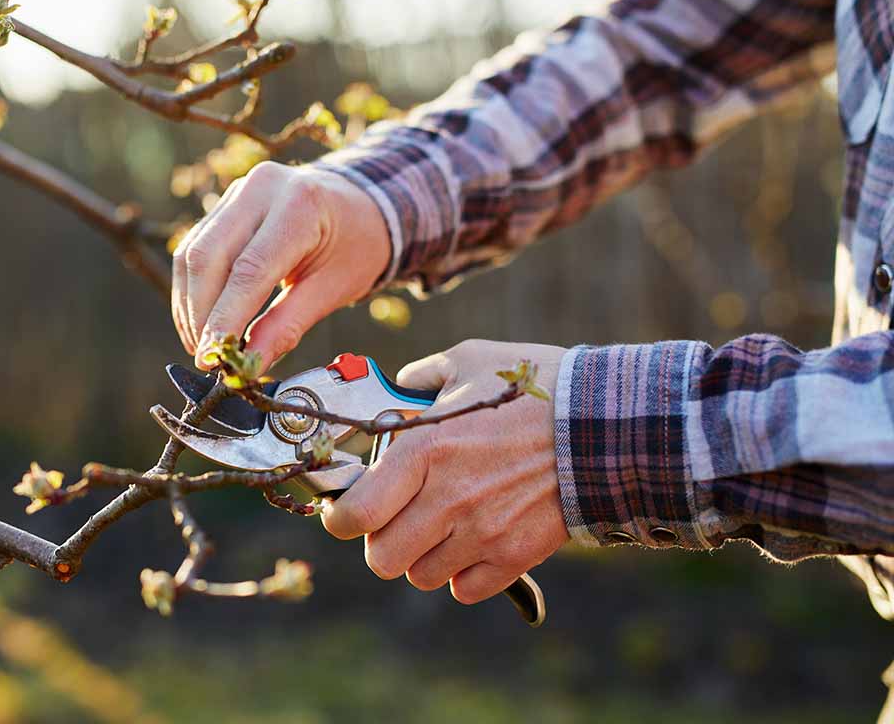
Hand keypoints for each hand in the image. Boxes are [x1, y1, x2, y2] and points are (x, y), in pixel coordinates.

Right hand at [171, 161, 389, 369]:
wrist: (361, 206)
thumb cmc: (355, 246)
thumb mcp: (333, 289)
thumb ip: (288, 326)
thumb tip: (249, 365)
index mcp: (301, 205)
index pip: (249, 269)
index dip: (225, 317)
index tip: (212, 356)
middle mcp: (263, 188)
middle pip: (209, 256)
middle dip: (201, 314)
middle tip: (205, 356)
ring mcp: (240, 191)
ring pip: (193, 252)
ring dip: (190, 305)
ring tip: (201, 345)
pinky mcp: (226, 203)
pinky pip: (195, 247)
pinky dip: (192, 288)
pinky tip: (200, 319)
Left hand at [321, 340, 570, 603]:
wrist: (608, 423)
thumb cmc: (536, 387)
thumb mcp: (469, 360)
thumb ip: (421, 376)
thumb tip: (399, 386)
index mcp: (424, 450)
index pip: (355, 515)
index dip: (340, 519)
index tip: (347, 510)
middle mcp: (447, 499)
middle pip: (382, 558)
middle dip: (381, 541)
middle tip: (396, 518)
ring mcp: (482, 534)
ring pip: (421, 576)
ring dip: (422, 557)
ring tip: (440, 527)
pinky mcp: (515, 556)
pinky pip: (465, 589)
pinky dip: (462, 573)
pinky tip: (473, 541)